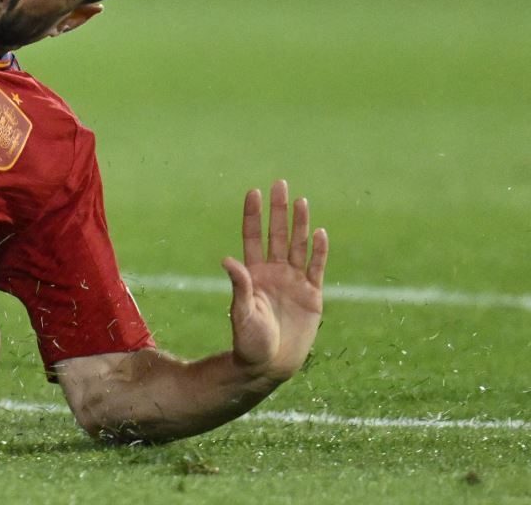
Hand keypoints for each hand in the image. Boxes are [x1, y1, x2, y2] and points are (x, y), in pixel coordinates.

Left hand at [223, 179, 326, 383]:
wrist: (270, 366)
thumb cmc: (249, 342)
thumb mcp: (242, 313)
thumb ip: (239, 287)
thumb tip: (228, 260)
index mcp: (253, 274)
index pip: (253, 236)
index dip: (253, 215)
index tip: (253, 191)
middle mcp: (273, 273)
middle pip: (277, 235)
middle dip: (278, 210)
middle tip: (279, 183)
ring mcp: (293, 282)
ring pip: (298, 247)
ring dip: (301, 224)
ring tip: (301, 201)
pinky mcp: (312, 296)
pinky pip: (316, 269)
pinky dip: (319, 252)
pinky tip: (320, 233)